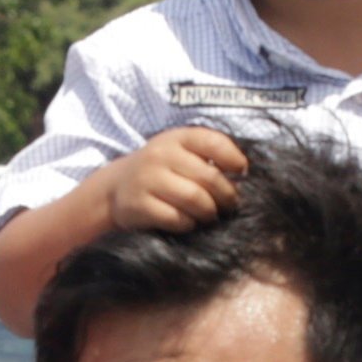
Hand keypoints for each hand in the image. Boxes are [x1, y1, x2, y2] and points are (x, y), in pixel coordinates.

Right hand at [100, 128, 247, 232]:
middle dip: (226, 196)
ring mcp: (147, 179)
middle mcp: (160, 154)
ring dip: (209, 212)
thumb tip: (244, 177)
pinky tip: (187, 222)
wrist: (117, 189)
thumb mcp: (181, 153)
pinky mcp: (139, 205)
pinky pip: (176, 218)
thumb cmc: (162, 172)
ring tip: (210, 215)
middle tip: (228, 205)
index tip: (241, 174)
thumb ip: (210, 157)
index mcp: (177, 138)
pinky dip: (188, 224)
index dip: (234, 160)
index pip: (214, 143)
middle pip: (209, 178)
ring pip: (195, 199)